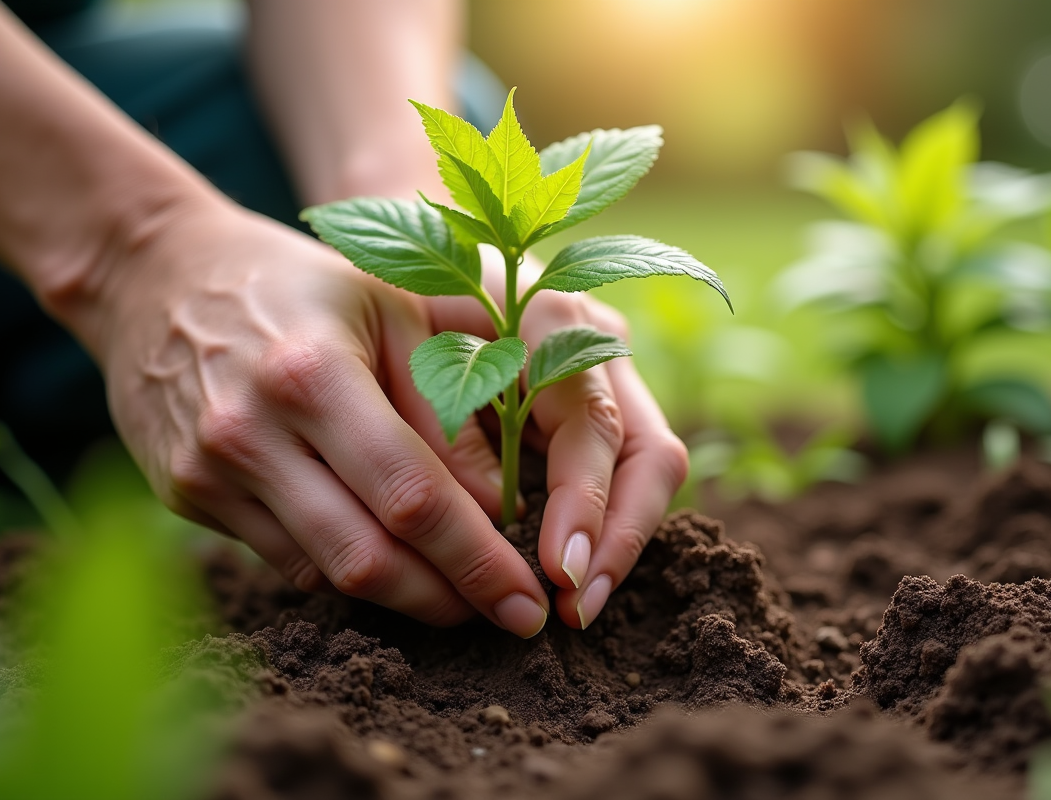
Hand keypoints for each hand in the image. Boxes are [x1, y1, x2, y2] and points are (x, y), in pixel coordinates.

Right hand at [90, 201, 550, 636]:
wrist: (154, 275)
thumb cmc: (297, 283)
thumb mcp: (390, 307)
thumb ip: (447, 405)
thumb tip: (499, 506)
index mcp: (312, 373)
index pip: (410, 496)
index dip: (475, 560)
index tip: (524, 600)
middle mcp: (251, 432)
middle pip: (365, 556)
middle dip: (447, 599)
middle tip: (506, 615)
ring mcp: (209, 471)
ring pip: (324, 573)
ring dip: (402, 597)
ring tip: (459, 594)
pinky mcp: (185, 495)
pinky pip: (285, 559)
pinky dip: (345, 571)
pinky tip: (387, 558)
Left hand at [424, 251, 689, 629]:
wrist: (411, 244)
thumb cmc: (401, 295)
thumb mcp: (413, 355)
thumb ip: (451, 429)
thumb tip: (497, 523)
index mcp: (556, 317)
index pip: (595, 423)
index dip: (585, 502)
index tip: (560, 571)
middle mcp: (600, 346)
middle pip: (650, 453)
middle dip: (620, 539)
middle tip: (578, 608)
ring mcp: (607, 375)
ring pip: (647, 469)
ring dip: (616, 543)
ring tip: (578, 606)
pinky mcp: (591, 406)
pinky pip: (616, 474)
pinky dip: (595, 526)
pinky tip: (565, 572)